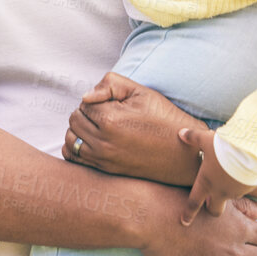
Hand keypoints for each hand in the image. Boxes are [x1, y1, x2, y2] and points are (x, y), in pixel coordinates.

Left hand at [65, 73, 201, 184]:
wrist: (185, 154)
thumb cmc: (164, 119)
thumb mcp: (142, 92)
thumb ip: (110, 85)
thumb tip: (85, 97)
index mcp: (111, 119)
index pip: (84, 103)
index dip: (98, 100)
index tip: (114, 104)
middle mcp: (103, 141)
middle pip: (74, 119)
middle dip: (87, 113)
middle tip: (108, 114)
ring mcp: (103, 158)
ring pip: (71, 138)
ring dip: (80, 130)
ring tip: (101, 127)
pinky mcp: (105, 170)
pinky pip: (73, 158)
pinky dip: (75, 148)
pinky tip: (91, 142)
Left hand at [180, 125, 256, 223]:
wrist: (250, 151)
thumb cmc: (223, 146)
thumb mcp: (205, 139)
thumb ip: (192, 138)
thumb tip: (181, 133)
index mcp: (205, 182)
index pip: (193, 203)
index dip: (188, 213)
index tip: (184, 221)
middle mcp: (220, 192)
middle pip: (215, 209)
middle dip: (212, 208)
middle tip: (210, 203)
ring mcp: (236, 192)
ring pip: (230, 197)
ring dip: (227, 192)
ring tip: (228, 176)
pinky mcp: (249, 188)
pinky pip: (243, 189)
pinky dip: (240, 183)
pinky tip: (240, 172)